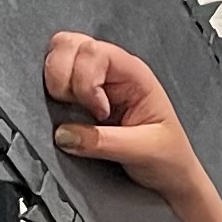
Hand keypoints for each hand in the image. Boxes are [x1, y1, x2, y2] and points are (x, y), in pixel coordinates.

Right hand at [44, 32, 204, 210]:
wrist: (172, 176)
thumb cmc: (168, 156)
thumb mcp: (143, 150)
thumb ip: (102, 142)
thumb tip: (62, 133)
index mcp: (133, 72)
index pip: (93, 52)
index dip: (85, 82)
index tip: (99, 113)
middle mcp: (111, 70)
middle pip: (68, 45)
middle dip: (62, 78)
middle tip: (76, 109)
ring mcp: (94, 81)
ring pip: (57, 57)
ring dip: (55, 84)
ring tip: (72, 113)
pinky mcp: (80, 98)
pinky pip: (55, 81)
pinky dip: (50, 94)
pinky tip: (66, 115)